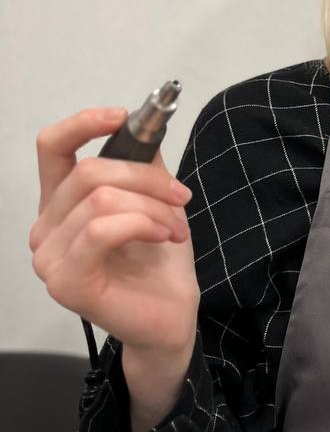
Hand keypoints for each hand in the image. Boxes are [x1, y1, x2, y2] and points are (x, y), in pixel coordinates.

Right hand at [29, 107, 198, 358]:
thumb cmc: (159, 260)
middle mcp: (46, 228)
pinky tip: (165, 236)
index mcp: (62, 203)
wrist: (172, 314)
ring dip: (153, 207)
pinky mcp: (66, 282)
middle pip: (89, 171)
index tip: (123, 117)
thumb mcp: (156, 200)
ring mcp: (50, 258)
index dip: (84, 124)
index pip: (52, 148)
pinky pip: (102, 230)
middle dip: (147, 178)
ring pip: (102, 199)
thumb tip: (144, 126)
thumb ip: (143, 164)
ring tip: (176, 227)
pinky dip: (143, 224)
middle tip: (181, 196)